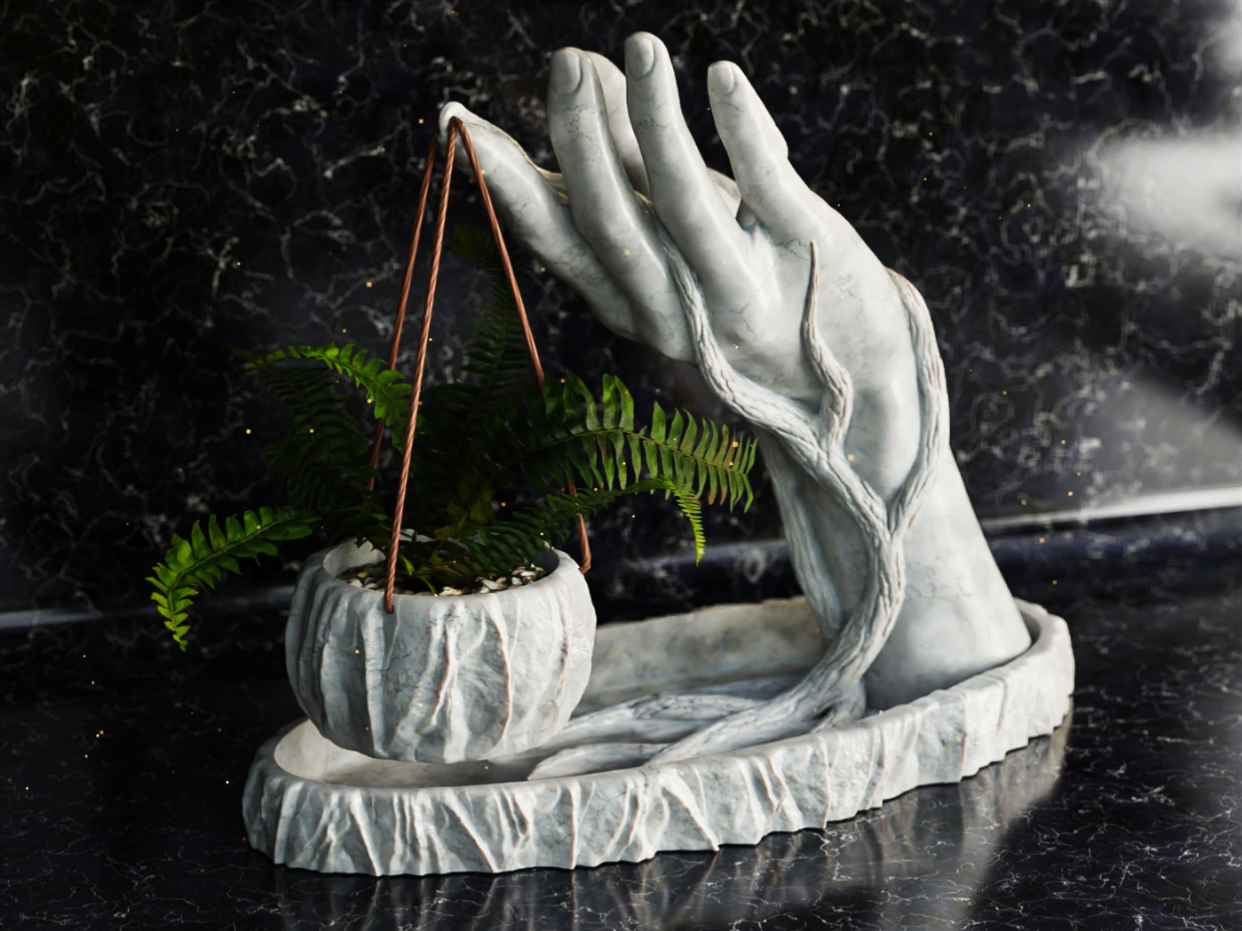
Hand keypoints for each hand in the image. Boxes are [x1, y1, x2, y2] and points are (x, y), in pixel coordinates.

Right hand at [440, 33, 920, 499]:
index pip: (559, 243)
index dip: (507, 187)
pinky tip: (722, 78)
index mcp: (632, 304)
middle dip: (580, 141)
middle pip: (612, 223)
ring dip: (653, 123)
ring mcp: (744, 283)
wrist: (853, 376)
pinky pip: (769, 189)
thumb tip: (576, 68)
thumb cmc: (749, 289)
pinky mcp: (806, 251)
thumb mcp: (678, 235)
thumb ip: (625, 161)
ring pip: (682, 204)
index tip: (457, 127)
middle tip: (562, 63)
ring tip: (639, 49)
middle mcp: (678, 305)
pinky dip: (744, 132)